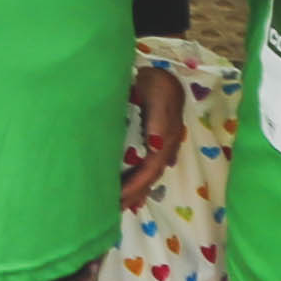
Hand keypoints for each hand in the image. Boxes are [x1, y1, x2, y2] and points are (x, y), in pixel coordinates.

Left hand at [123, 61, 189, 209]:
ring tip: (120, 207)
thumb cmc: (154, 79)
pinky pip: (149, 165)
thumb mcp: (156, 92)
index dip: (136, 185)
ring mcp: (163, 143)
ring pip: (151, 173)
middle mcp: (167, 143)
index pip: (151, 167)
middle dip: (134, 193)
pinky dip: (141, 180)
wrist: (161, 71)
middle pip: (151, 175)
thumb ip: (159, 119)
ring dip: (138, 190)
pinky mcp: (157, 140)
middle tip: (112, 210)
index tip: (118, 198)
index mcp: (167, 134)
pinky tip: (133, 193)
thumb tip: (157, 147)